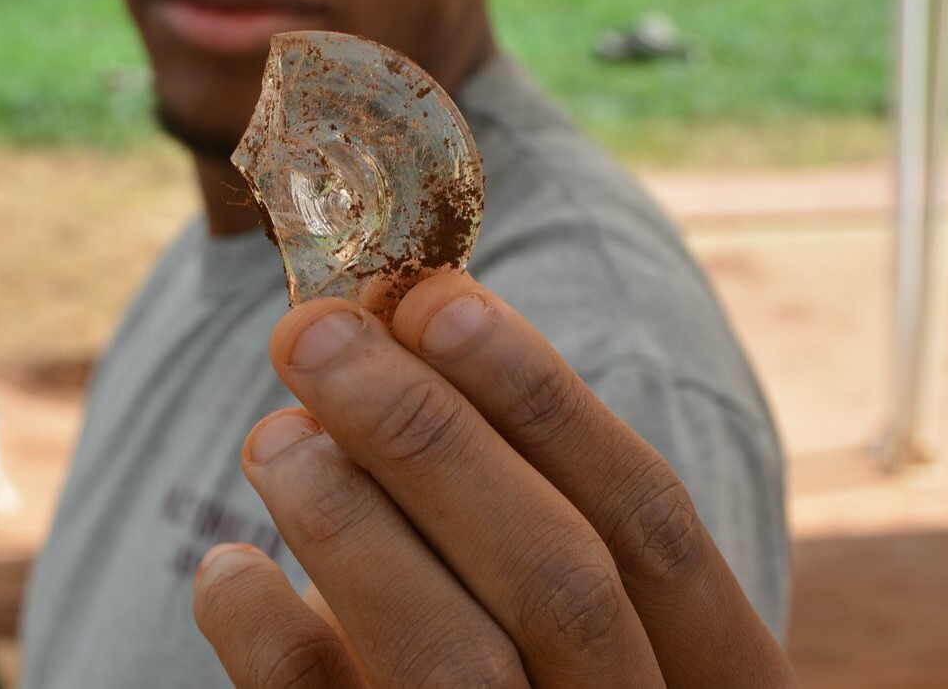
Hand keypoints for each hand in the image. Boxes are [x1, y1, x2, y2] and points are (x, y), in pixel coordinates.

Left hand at [193, 270, 796, 687]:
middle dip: (428, 431)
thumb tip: (398, 335)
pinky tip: (226, 569)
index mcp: (721, 684)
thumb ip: (522, 511)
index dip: (541, 395)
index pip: (653, 519)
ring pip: (455, 663)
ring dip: (351, 519)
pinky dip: (268, 640)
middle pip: (558, 576)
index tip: (433, 297)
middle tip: (313, 332)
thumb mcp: (580, 625)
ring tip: (271, 436)